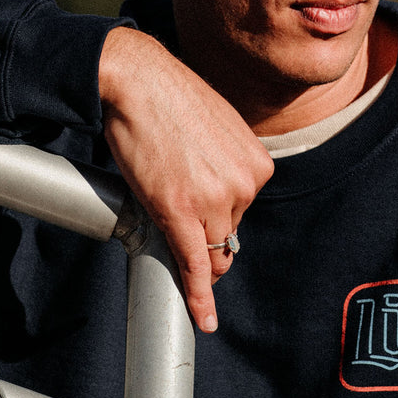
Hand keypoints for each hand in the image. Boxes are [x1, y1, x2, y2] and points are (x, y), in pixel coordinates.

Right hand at [98, 26, 273, 332]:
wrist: (139, 80)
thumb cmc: (172, 99)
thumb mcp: (220, 130)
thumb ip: (229, 164)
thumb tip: (217, 190)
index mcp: (258, 165)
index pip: (244, 210)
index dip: (221, 215)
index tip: (210, 225)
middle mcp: (244, 184)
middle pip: (227, 231)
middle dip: (205, 229)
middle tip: (179, 210)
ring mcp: (214, 200)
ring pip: (207, 247)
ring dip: (192, 248)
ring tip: (167, 211)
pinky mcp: (179, 211)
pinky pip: (194, 264)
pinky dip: (199, 295)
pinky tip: (203, 317)